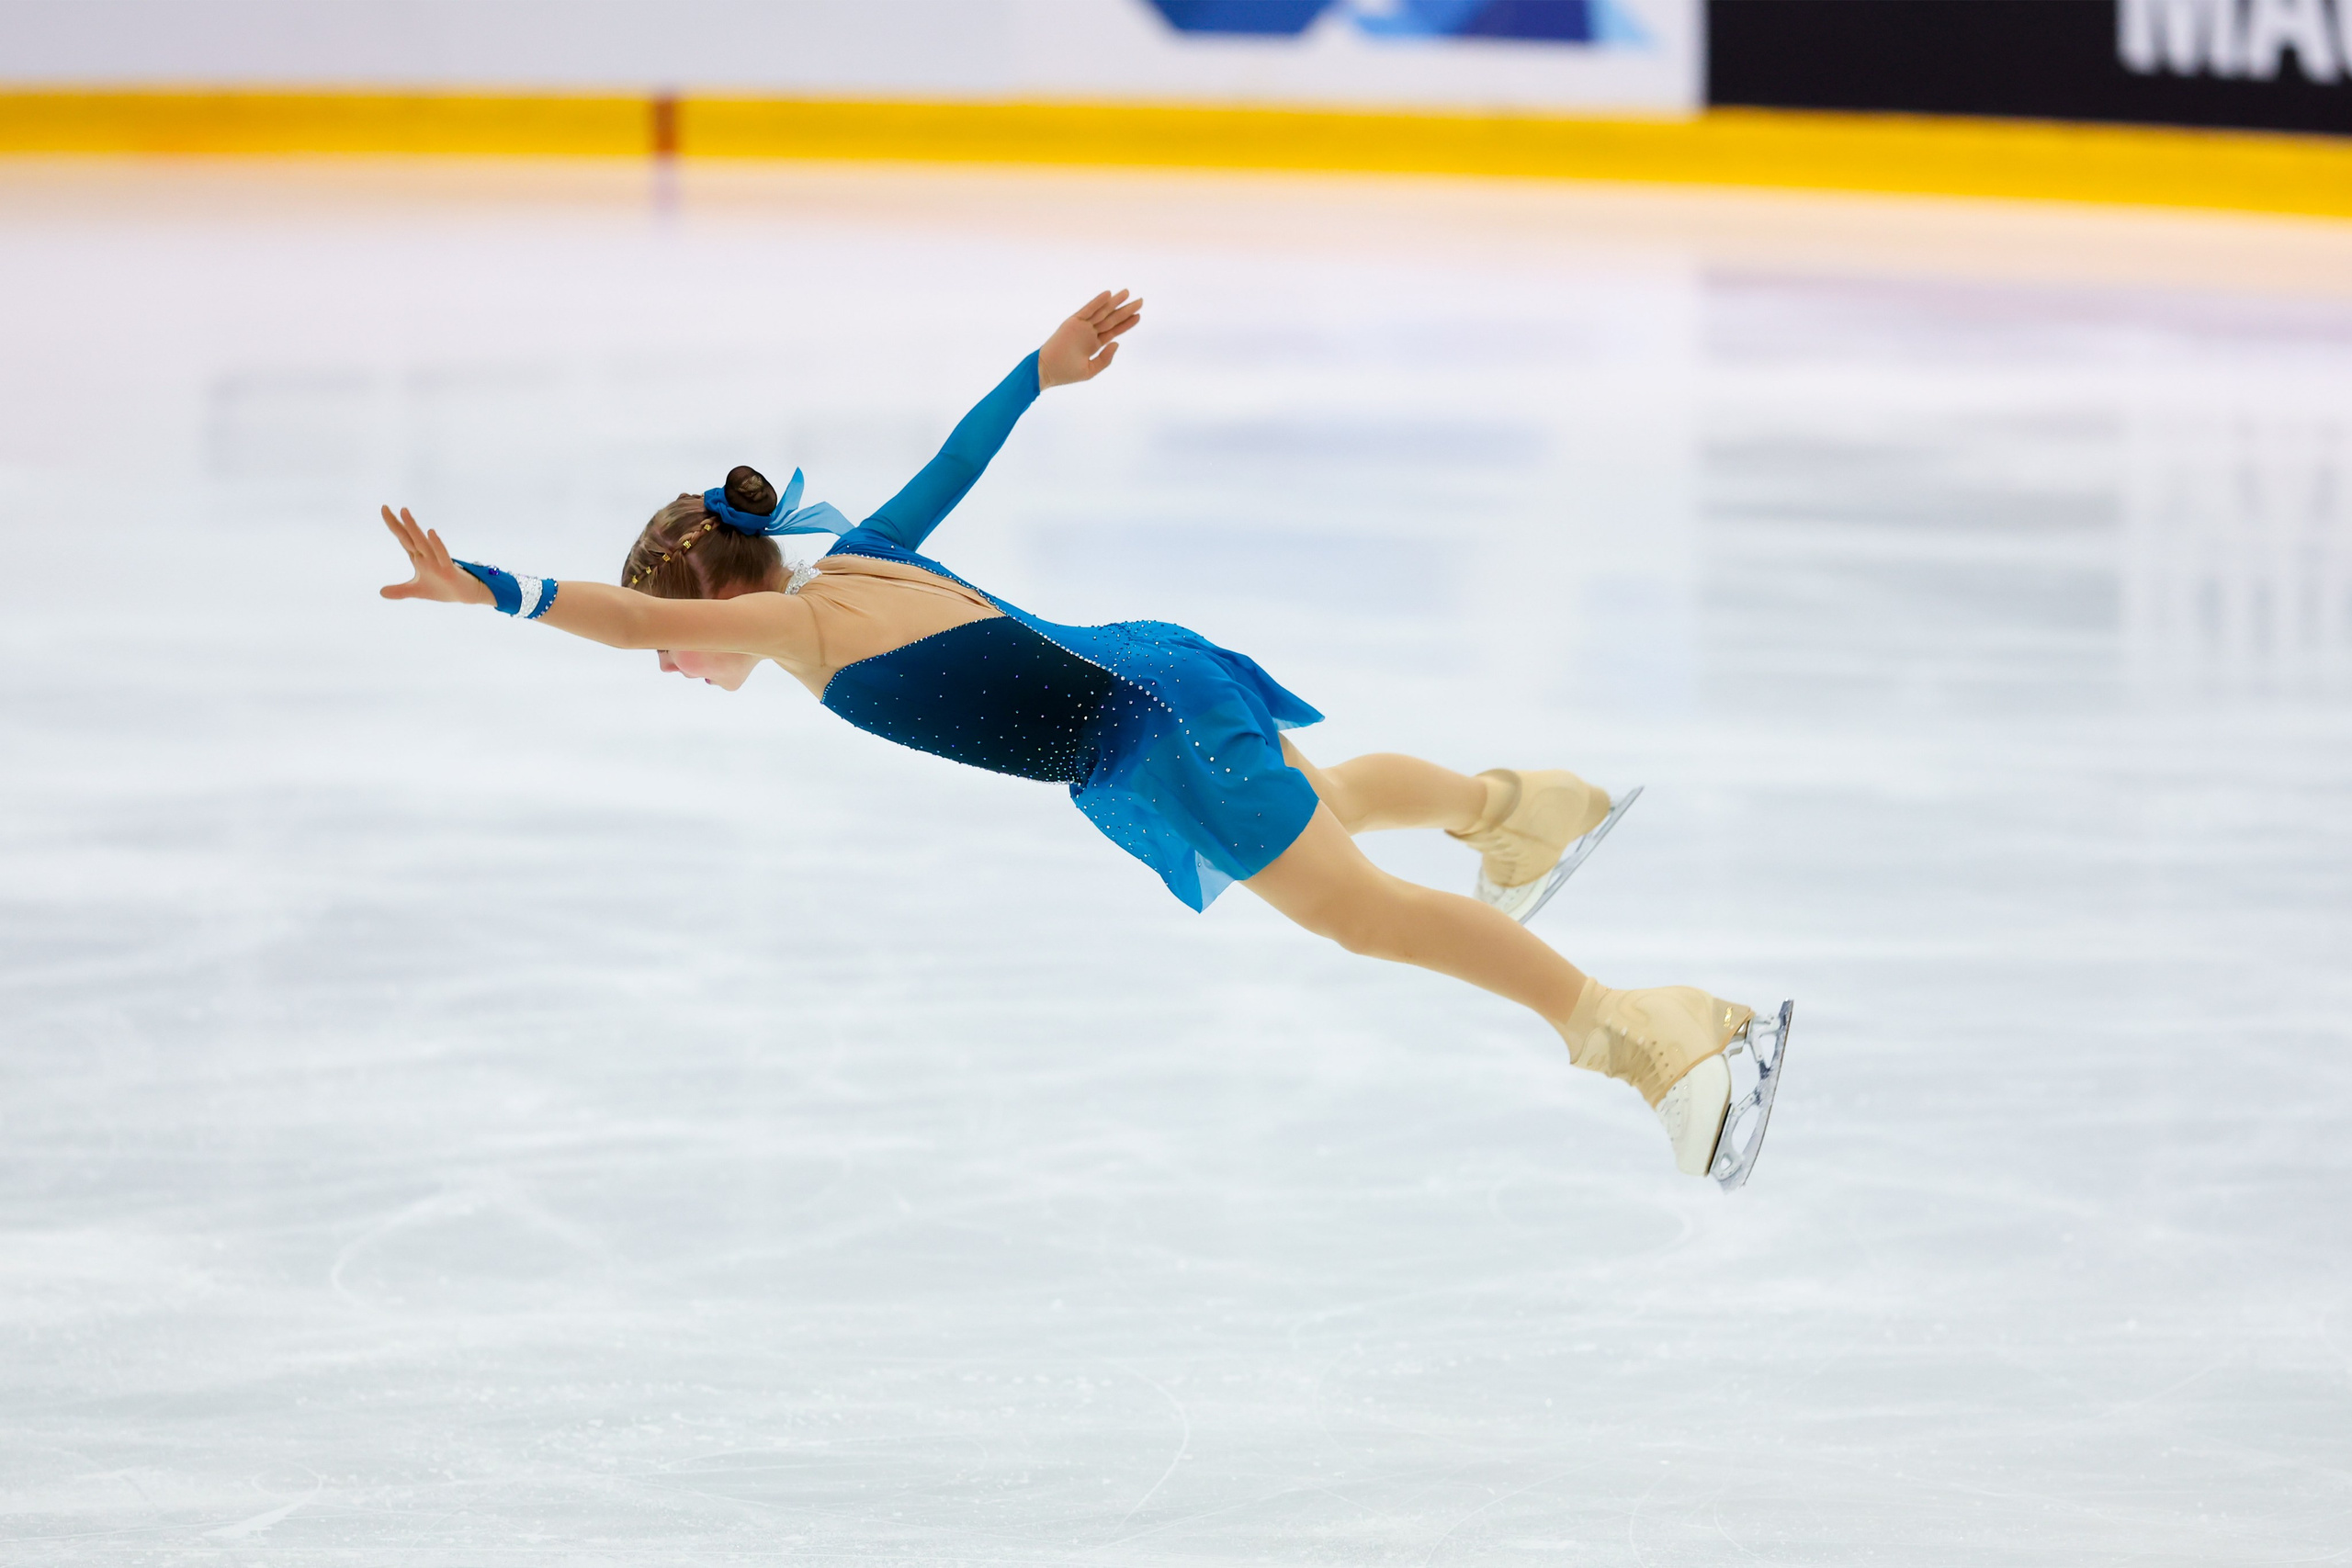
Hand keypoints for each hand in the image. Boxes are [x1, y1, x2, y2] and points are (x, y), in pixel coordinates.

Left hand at [379, 505, 493, 605]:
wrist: (465, 594)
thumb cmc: (442, 588)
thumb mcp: (417, 591)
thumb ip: (400, 591)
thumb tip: (381, 592)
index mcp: (418, 557)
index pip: (403, 538)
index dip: (393, 525)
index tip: (384, 508)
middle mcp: (426, 555)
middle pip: (409, 536)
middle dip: (397, 522)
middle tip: (384, 507)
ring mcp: (437, 561)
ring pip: (422, 541)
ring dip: (413, 527)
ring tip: (404, 511)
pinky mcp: (448, 569)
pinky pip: (442, 554)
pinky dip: (436, 544)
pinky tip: (431, 532)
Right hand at [1037, 289, 1142, 389]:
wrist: (1047, 371)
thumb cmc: (1066, 373)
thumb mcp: (1091, 369)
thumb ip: (1105, 358)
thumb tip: (1117, 343)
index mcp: (1094, 344)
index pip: (1114, 331)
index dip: (1126, 323)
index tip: (1139, 316)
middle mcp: (1089, 333)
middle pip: (1111, 319)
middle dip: (1126, 310)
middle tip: (1141, 301)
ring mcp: (1082, 327)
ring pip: (1102, 312)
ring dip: (1114, 302)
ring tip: (1127, 293)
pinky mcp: (1073, 322)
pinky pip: (1088, 309)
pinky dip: (1097, 301)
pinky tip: (1108, 294)